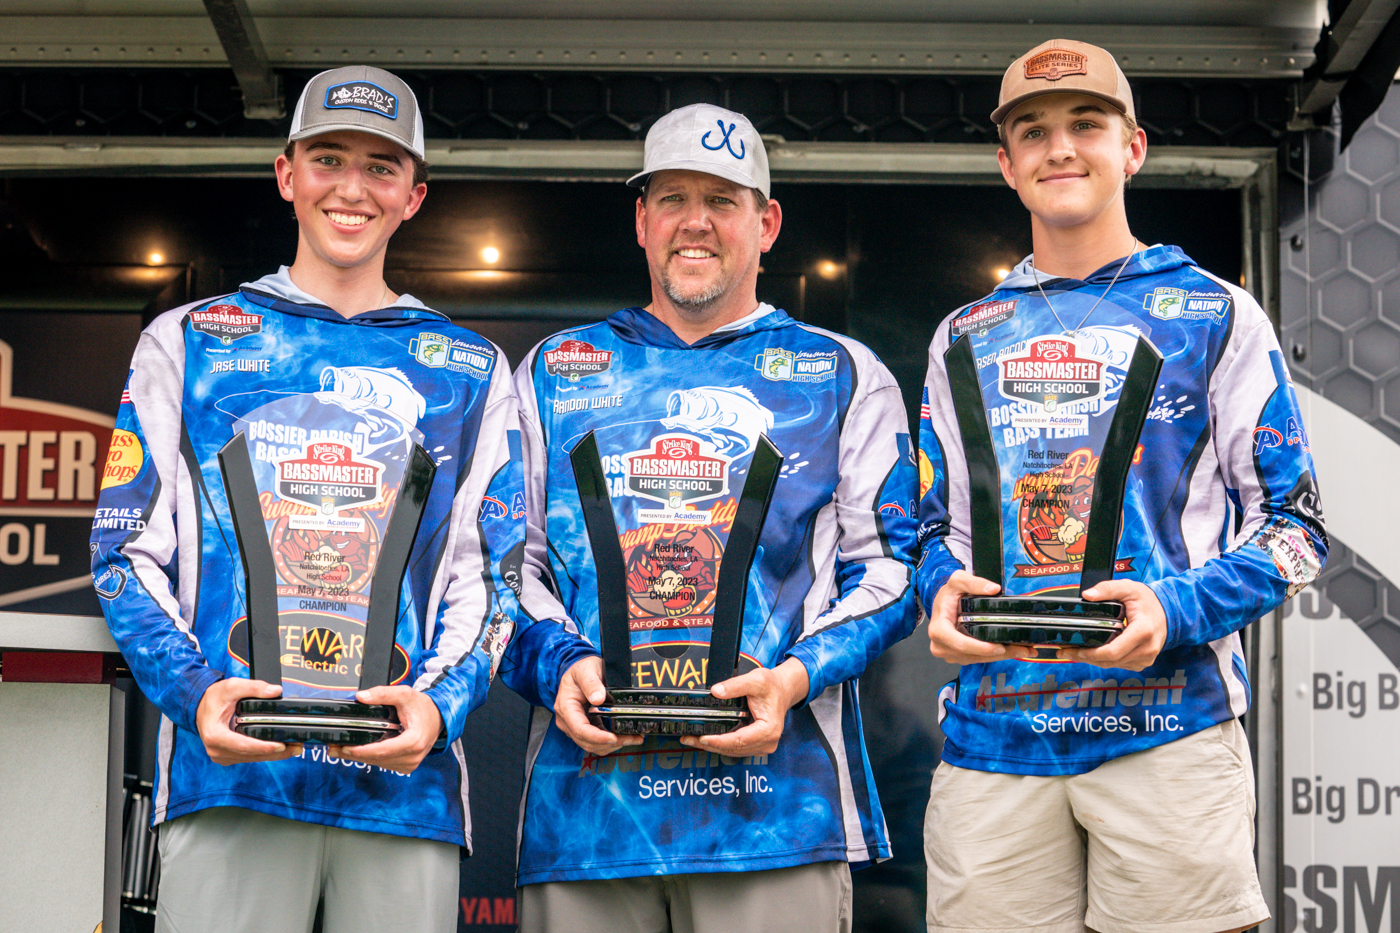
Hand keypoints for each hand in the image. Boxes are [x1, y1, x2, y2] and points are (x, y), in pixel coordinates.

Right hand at [196, 678, 302, 764]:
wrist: (200, 706)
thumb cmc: (213, 698)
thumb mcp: (232, 686)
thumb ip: (254, 687)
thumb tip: (275, 691)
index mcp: (215, 735)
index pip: (243, 746)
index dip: (264, 747)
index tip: (281, 746)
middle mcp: (217, 750)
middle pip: (251, 755)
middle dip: (276, 753)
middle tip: (297, 747)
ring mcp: (222, 755)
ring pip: (252, 759)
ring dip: (273, 755)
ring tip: (294, 747)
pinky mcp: (228, 756)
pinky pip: (249, 757)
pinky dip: (264, 753)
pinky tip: (280, 749)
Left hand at [329, 686, 444, 774]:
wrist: (438, 718)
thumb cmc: (423, 708)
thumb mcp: (405, 694)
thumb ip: (383, 694)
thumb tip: (361, 697)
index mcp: (413, 741)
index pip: (383, 750)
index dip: (362, 751)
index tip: (345, 747)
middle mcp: (412, 756)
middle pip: (377, 759)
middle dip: (354, 754)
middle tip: (333, 748)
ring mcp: (410, 764)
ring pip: (379, 763)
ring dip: (360, 757)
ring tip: (340, 749)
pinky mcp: (406, 766)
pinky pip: (384, 764)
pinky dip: (371, 757)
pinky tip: (358, 751)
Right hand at [553, 656, 642, 755]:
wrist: (581, 670)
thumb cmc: (582, 669)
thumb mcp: (587, 670)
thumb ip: (591, 683)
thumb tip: (598, 699)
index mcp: (566, 707)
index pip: (580, 729)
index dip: (597, 737)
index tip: (613, 738)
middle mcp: (567, 720)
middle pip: (586, 741)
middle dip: (609, 743)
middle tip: (630, 738)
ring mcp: (575, 725)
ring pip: (592, 745)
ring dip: (612, 745)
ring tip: (632, 738)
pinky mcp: (584, 726)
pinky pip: (596, 740)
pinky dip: (610, 742)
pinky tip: (625, 737)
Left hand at [680, 657, 809, 756]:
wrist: (782, 690)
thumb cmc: (772, 686)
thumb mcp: (755, 680)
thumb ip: (735, 685)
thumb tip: (716, 691)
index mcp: (769, 729)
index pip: (740, 740)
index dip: (719, 741)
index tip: (702, 738)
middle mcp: (767, 742)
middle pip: (734, 748)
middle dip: (710, 745)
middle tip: (688, 738)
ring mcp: (763, 746)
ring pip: (734, 751)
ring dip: (713, 746)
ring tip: (692, 739)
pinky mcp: (757, 745)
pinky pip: (736, 748)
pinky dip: (721, 744)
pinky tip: (707, 739)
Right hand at [927, 570, 1034, 663]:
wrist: (942, 604)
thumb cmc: (948, 595)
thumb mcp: (958, 581)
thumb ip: (974, 582)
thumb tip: (994, 589)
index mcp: (939, 630)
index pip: (960, 643)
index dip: (981, 647)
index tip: (1000, 647)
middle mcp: (941, 645)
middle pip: (973, 655)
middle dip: (1000, 654)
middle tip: (1023, 649)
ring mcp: (949, 653)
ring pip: (979, 659)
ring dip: (1002, 656)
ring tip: (1023, 649)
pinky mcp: (958, 657)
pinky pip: (978, 659)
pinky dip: (996, 656)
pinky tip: (1012, 650)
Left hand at [1058, 579, 1166, 670]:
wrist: (1168, 612)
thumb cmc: (1147, 601)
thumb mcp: (1128, 588)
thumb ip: (1107, 588)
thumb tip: (1087, 596)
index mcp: (1143, 631)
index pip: (1114, 651)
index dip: (1092, 654)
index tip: (1074, 649)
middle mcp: (1146, 649)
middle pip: (1110, 661)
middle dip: (1085, 658)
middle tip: (1064, 652)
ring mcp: (1146, 658)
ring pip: (1113, 665)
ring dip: (1092, 660)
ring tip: (1072, 652)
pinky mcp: (1142, 662)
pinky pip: (1119, 664)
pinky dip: (1103, 660)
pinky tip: (1090, 653)